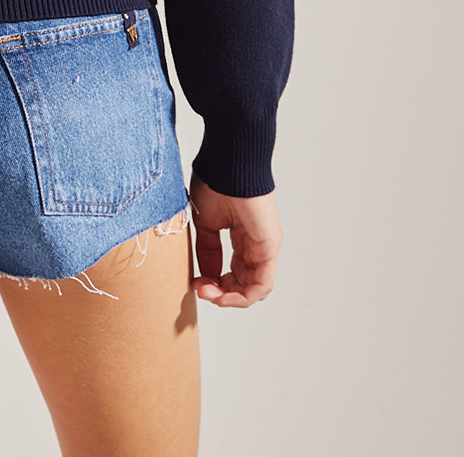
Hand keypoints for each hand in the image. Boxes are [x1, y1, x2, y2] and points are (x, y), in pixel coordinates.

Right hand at [187, 171, 281, 307]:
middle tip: (201, 291)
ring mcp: (264, 247)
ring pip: (254, 288)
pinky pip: (261, 283)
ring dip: (230, 298)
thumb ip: (207, 249)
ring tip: (209, 295)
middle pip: (244, 283)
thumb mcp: (205, 222)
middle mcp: (255, 244)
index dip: (214, 282)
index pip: (233, 271)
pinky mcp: (269, 248)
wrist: (227, 165)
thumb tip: (206, 275)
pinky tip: (223, 295)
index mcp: (241, 236)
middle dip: (221, 293)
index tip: (194, 282)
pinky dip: (243, 296)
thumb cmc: (215, 183)